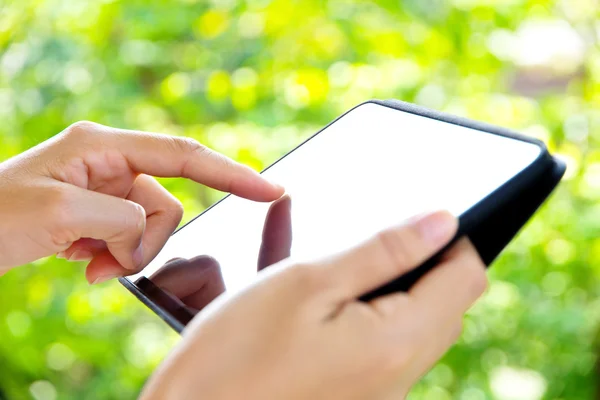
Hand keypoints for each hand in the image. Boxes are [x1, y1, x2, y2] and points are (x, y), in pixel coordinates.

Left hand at [0, 121, 282, 282]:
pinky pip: (130, 239)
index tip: (271, 189)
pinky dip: (114, 258)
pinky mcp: (99, 213)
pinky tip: (82, 263)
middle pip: (167, 204)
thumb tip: (148, 230)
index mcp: (103, 146)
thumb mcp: (61, 213)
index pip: (183, 155)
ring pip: (150, 227)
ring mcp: (105, 189)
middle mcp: (110, 163)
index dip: (231, 173)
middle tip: (105, 261)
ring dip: (126, 255)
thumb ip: (124, 216)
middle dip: (145, 241)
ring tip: (86, 264)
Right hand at [141, 211, 486, 399]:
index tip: (415, 218)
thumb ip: (384, 251)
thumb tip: (442, 222)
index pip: (466, 278)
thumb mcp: (309, 282)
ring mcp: (377, 390)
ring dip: (382, 282)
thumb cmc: (236, 354)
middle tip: (368, 238)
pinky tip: (314, 290)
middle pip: (442, 303)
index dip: (449, 238)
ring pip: (409, 320)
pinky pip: (377, 341)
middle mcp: (398, 375)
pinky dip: (358, 308)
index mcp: (396, 343)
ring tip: (330, 260)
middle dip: (417, 261)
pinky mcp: (354, 393)